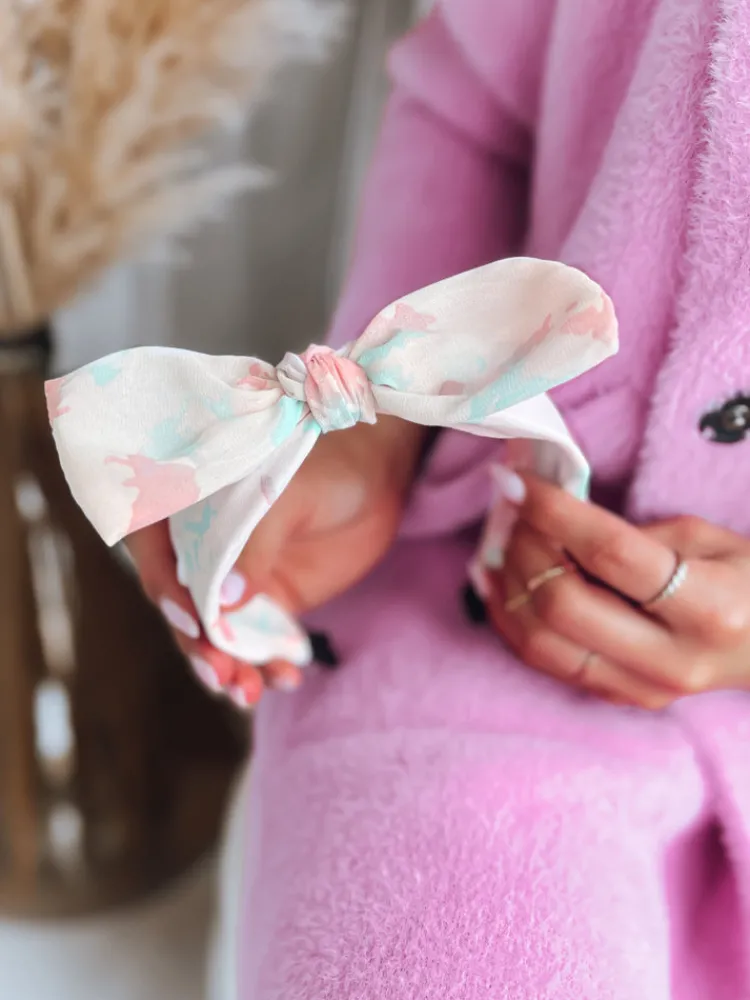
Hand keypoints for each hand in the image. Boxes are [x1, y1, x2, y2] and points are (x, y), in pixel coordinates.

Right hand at [128, 417, 424, 707]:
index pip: (154, 550)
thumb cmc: (327, 467)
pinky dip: (265, 666)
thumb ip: (253, 541)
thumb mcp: (287, 494)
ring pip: (216, 632)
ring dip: (227, 667)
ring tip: (247, 694)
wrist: (376, 477)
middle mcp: (201, 548)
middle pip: (181, 603)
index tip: (195, 621)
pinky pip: (255, 643)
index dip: (166, 589)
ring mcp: (233, 581)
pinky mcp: (267, 604)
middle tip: (219, 675)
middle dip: (197, 644)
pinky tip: (286, 679)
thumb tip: (223, 599)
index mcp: (188, 506)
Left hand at [486, 470, 749, 708]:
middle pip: (565, 606)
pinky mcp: (622, 699)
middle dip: (524, 549)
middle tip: (513, 511)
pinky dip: (512, 622)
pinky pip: (547, 663)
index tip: (517, 481)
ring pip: (543, 644)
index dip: (554, 512)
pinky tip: (498, 586)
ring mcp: (644, 688)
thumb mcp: (709, 540)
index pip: (611, 553)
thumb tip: (554, 524)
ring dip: (506, 588)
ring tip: (495, 546)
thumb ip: (634, 536)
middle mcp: (672, 658)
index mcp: (708, 607)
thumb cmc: (748, 581)